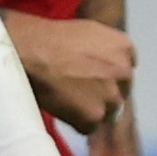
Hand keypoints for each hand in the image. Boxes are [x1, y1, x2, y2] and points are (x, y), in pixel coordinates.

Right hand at [0, 10, 135, 133]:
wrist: (30, 51)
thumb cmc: (51, 37)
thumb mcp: (88, 30)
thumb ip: (106, 48)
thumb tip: (105, 63)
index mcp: (124, 47)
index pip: (126, 66)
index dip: (108, 71)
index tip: (94, 72)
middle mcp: (124, 72)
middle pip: (119, 90)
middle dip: (103, 90)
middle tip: (78, 86)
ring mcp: (111, 96)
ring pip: (107, 110)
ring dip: (91, 106)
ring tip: (67, 95)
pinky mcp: (95, 117)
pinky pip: (90, 125)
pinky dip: (78, 119)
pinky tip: (62, 104)